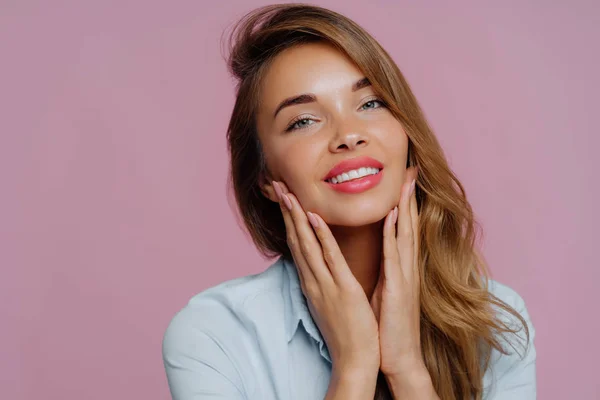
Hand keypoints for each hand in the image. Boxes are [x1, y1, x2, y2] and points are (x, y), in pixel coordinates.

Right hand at [273, 181, 380, 372]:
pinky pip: (330, 259)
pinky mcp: (342, 289)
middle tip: (277, 185)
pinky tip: (314, 217)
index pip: (297, 244)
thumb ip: (321, 281)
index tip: (284, 198)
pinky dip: (321, 237)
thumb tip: (317, 265)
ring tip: (288, 193)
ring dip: (297, 217)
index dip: (289, 220)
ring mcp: (325, 284)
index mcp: (312, 282)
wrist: (354, 359)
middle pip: (296, 240)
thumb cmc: (345, 331)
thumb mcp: (328, 301)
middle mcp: (313, 280)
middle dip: (286, 211)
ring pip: (307, 245)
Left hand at [369, 166, 425, 376]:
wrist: (398, 357)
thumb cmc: (388, 325)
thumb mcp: (386, 291)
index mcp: (402, 269)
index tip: (403, 180)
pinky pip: (393, 255)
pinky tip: (391, 215)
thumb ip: (386, 270)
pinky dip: (392, 233)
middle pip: (409, 225)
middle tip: (410, 169)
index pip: (403, 229)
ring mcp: (405, 277)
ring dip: (403, 206)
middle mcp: (407, 268)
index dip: (404, 203)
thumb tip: (379, 254)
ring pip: (404, 233)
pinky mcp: (398, 288)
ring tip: (404, 181)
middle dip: (409, 196)